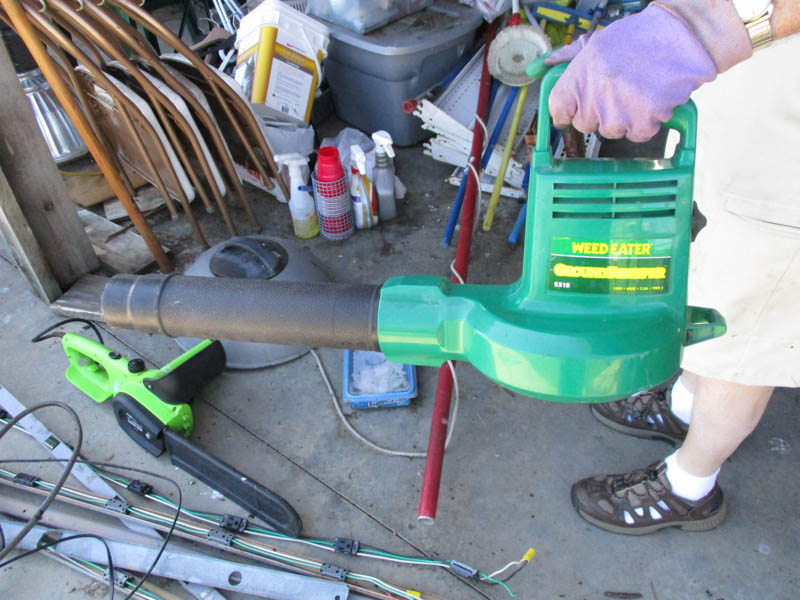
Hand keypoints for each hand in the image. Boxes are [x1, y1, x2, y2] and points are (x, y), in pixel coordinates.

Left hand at [544, 2, 749, 141]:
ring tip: (637, 91)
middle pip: (585, 124)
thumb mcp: (596, 42)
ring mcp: (618, 111)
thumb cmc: (639, 38)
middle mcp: (594, 94)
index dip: (567, 110)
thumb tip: (540, 66)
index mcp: (578, 75)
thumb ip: (566, 58)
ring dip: (624, 118)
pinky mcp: (642, 121)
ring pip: (611, 131)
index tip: (573, 109)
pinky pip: (636, 134)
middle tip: (617, 91)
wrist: (683, 35)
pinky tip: (652, 99)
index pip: (557, 109)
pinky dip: (646, 122)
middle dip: (599, 112)